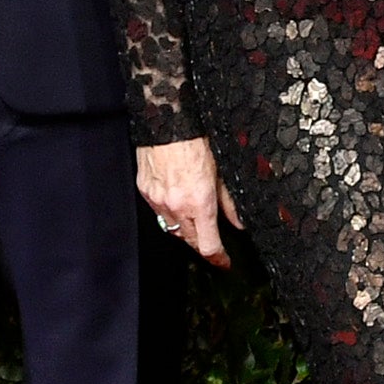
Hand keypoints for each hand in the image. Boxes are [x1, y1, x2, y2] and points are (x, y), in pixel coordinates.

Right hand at [134, 138, 238, 262]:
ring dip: (185, 230)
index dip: (218, 259)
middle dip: (202, 245)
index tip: (225, 263)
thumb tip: (239, 223)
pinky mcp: (145, 190)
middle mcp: (176, 206)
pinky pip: (158, 211)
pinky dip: (169, 213)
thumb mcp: (221, 171)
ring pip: (172, 228)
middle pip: (189, 241)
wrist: (167, 120)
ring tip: (196, 223)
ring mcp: (157, 200)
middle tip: (212, 242)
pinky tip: (178, 203)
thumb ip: (229, 201)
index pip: (208, 245)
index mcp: (199, 203)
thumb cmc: (196, 140)